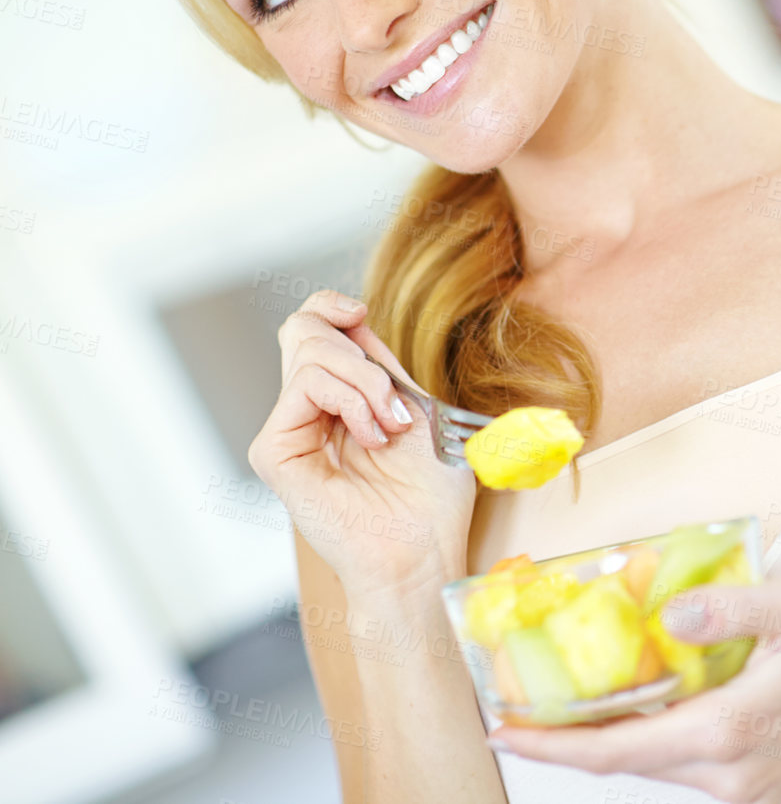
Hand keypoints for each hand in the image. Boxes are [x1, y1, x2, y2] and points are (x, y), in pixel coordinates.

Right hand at [250, 289, 475, 599]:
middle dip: (361, 353)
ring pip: (310, 352)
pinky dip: (351, 400)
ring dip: (366, 382)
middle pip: (304, 330)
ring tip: (388, 427)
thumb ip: (381, 368)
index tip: (360, 312)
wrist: (421, 550)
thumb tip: (353, 319)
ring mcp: (288, 432)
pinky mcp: (274, 451)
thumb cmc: (430, 497)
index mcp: (340, 399)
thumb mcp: (418, 412)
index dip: (330, 306)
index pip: (314, 327)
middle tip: (394, 404)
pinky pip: (306, 385)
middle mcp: (307, 412)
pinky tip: (370, 438)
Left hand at [488, 575, 780, 803]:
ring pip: (658, 764)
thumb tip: (671, 614)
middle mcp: (731, 772)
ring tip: (572, 700)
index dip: (551, 744)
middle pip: (628, 763)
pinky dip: (654, 736)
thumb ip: (728, 608)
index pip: (617, 751)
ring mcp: (748, 784)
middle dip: (570, 739)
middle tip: (521, 705)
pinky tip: (645, 702)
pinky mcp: (761, 780)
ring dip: (612, 736)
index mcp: (729, 733)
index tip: (502, 730)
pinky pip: (689, 762)